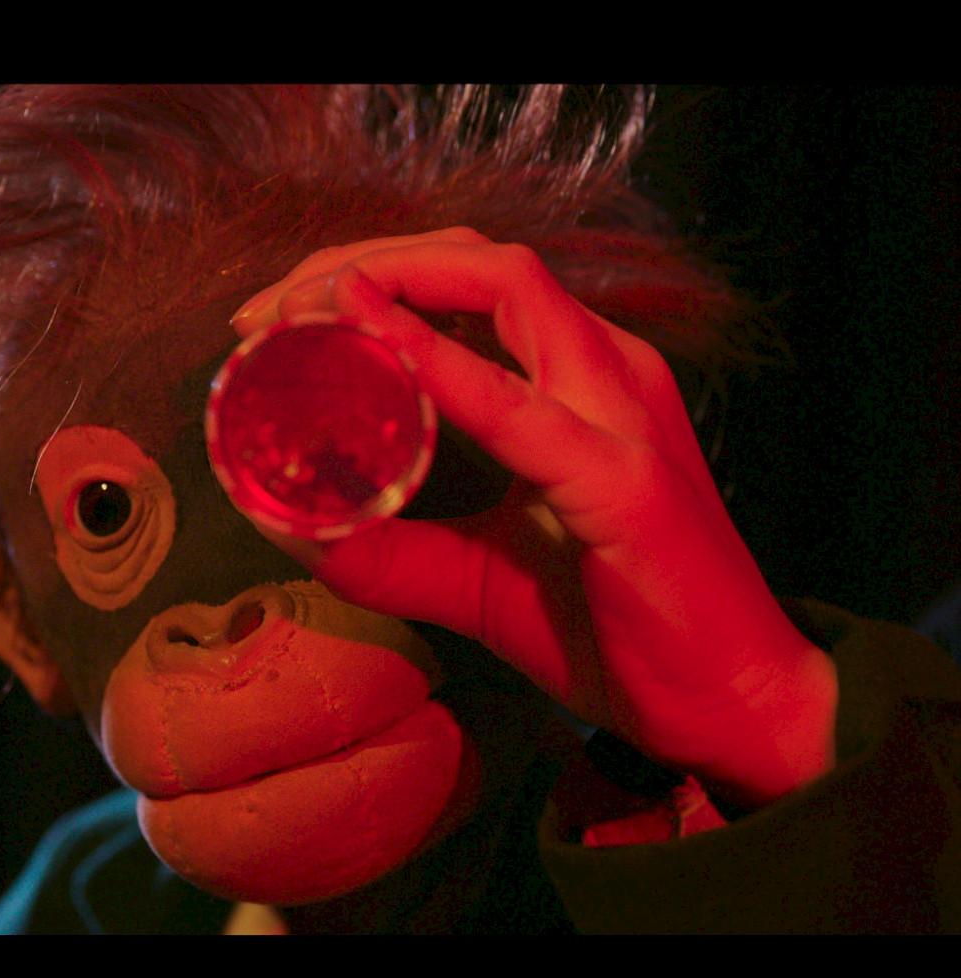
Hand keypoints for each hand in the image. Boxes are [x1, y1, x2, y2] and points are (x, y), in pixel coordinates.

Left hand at [231, 228, 836, 808]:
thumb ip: (387, 545)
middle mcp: (604, 369)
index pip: (464, 282)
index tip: (272, 318)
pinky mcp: (624, 483)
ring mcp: (621, 414)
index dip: (367, 275)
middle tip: (262, 312)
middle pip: (473, 259)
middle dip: (359, 260)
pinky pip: (522, 408)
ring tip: (299, 312)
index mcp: (576, 381)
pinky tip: (374, 341)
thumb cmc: (610, 629)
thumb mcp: (470, 576)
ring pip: (506, 286)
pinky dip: (443, 366)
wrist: (727, 706)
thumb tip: (284, 523)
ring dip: (392, 281)